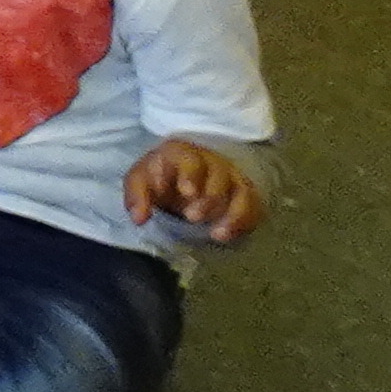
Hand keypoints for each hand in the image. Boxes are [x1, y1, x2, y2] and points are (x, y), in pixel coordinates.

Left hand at [126, 138, 265, 242]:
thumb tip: (139, 219)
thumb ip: (137, 196)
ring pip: (241, 192)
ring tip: (216, 234)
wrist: (182, 179)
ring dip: (231, 214)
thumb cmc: (161, 177)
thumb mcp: (141, 181)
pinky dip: (243, 223)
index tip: (186, 192)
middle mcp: (211, 163)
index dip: (190, 175)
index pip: (189, 159)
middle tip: (192, 217)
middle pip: (218, 175)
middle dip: (208, 198)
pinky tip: (226, 236)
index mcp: (183, 154)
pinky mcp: (244, 196)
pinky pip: (253, 208)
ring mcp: (232, 179)